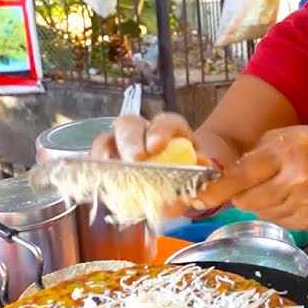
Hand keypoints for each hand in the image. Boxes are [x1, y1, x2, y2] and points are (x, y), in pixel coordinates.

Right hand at [90, 112, 206, 218]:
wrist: (187, 181)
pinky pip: (98, 165)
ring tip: (111, 172)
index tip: (157, 146)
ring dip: (105, 155)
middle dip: (130, 140)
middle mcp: (143, 132)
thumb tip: (204, 178)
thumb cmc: (197, 173)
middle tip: (135, 160)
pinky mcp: (111, 166)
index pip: (166, 122)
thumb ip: (209, 175)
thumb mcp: (210, 173)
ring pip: (106, 140)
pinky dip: (97, 173)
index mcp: (171, 130)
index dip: (159, 130)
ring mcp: (122, 147)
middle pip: (129, 124)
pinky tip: (100, 185)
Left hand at [193, 126, 307, 230]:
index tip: (198, 198)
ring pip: (261, 214)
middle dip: (240, 196)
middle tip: (248, 186)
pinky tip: (290, 199)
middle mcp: (296, 181)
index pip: (242, 177)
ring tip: (277, 188)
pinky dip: (276, 213)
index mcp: (286, 154)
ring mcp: (305, 205)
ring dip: (259, 204)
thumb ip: (255, 154)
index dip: (217, 190)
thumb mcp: (287, 136)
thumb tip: (224, 175)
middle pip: (247, 201)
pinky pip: (278, 222)